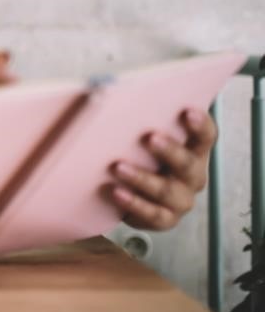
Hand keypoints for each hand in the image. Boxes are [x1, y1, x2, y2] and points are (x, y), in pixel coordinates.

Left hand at [111, 108, 216, 230]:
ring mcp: (181, 199)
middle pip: (188, 163)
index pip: (205, 136)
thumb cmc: (139, 155)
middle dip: (169, 150)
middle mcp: (192, 175)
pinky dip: (134, 203)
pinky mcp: (165, 219)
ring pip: (167, 190)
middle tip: (149, 138)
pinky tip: (116, 192)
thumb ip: (137, 120)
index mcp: (193, 150)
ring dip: (142, 178)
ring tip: (118, 167)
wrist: (132, 193)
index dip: (199, 124)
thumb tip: (104, 92)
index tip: (187, 111)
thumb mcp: (141, 137)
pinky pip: (152, 214)